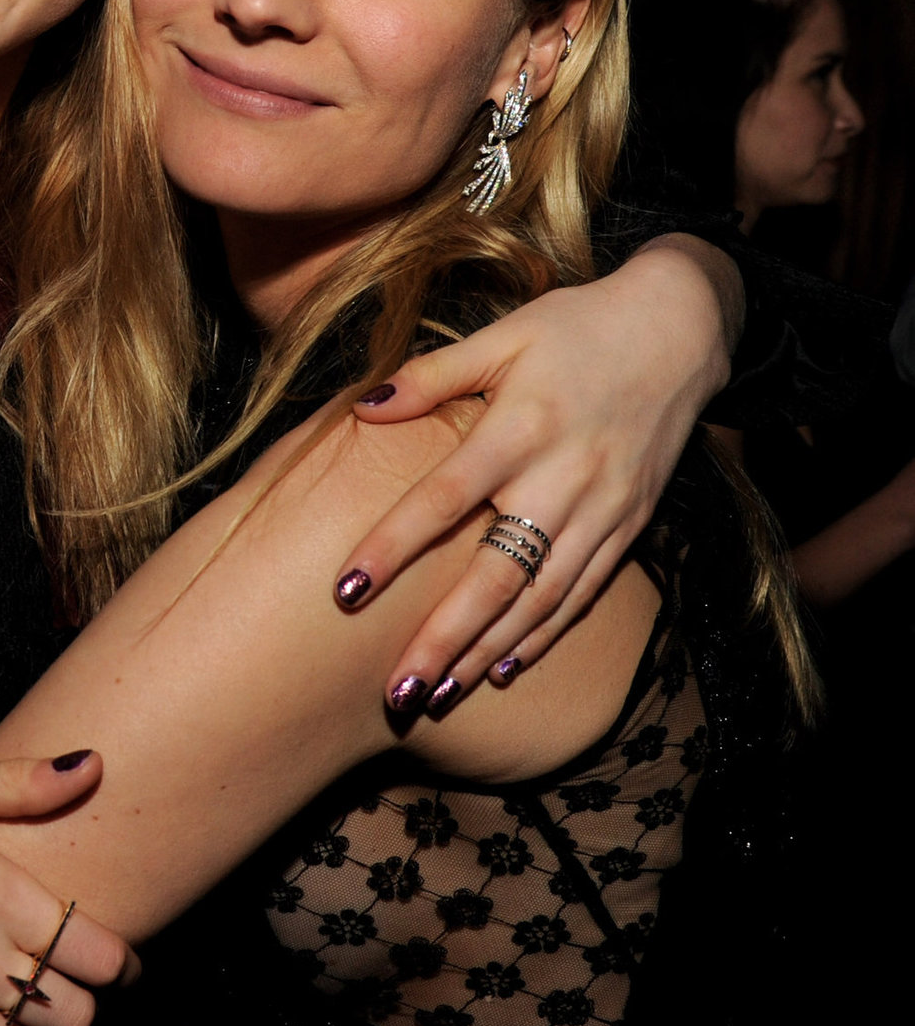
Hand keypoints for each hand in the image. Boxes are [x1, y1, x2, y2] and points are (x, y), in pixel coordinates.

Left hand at [331, 241, 732, 709]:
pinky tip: (503, 670)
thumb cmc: (574, 328)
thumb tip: (364, 405)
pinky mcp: (629, 524)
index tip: (345, 590)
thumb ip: (432, 375)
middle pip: (495, 573)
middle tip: (395, 692)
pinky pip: (582, 593)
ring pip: (539, 598)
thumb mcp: (502, 334)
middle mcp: (562, 477)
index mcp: (520, 426)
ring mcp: (601, 508)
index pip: (443, 497)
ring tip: (437, 697)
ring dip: (487, 653)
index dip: (393, 546)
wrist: (678, 328)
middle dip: (443, 639)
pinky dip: (543, 636)